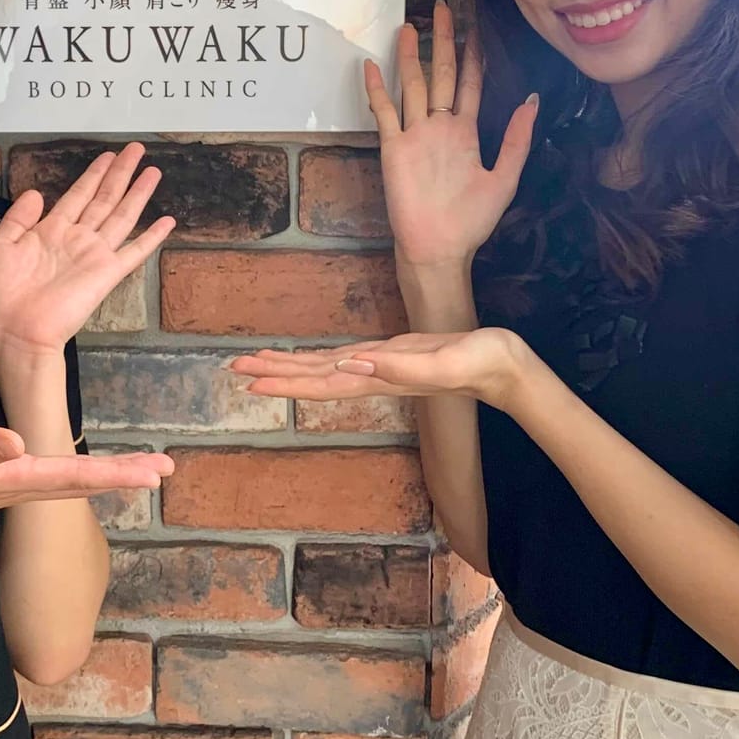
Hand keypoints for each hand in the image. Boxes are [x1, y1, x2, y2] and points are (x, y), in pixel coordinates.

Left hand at [0, 143, 173, 365]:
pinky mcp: (107, 274)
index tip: (108, 155)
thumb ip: (17, 219)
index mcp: (50, 232)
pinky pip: (134, 252)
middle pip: (104, 198)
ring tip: (153, 171)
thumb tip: (37, 192)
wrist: (14, 333)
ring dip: (138, 193)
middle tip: (136, 149)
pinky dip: (151, 237)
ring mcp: (94, 255)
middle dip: (120, 173)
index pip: (77, 195)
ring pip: (122, 215)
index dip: (93, 174)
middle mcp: (77, 239)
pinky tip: (168, 221)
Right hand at [0, 427, 173, 535]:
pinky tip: (76, 464)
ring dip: (105, 474)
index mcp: (11, 481)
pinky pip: (47, 475)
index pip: (75, 478)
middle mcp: (17, 486)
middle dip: (124, 475)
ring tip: (138, 466)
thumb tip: (16, 441)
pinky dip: (74, 468)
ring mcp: (8, 486)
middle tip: (166, 468)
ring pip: (67, 480)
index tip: (154, 471)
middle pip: (81, 482)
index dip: (117, 473)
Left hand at [230, 329, 531, 412]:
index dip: (286, 381)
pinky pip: (343, 360)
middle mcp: (373, 374)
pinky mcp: (391, 355)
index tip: (251, 382)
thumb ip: (403, 367)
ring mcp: (381, 366)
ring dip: (289, 367)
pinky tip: (305, 361)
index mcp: (380, 376)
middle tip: (232, 371)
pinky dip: (318, 360)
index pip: (322, 381)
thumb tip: (354, 364)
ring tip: (255, 364)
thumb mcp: (444, 360)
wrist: (506, 368)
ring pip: (325, 369)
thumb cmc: (483, 361)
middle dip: (274, 374)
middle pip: (314, 377)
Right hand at [367, 2, 536, 274]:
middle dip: (443, 41)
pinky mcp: (393, 148)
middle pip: (440, 75)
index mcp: (465, 132)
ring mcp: (414, 135)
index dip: (471, 57)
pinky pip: (385, 113)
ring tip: (408, 27)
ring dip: (410, 56)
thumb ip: (516, 139)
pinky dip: (378, 89)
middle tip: (442, 8)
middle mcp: (439, 127)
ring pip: (412, 86)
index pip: (468, 84)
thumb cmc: (472, 220)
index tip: (474, 29)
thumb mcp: (504, 179)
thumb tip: (532, 99)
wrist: (439, 248)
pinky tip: (372, 65)